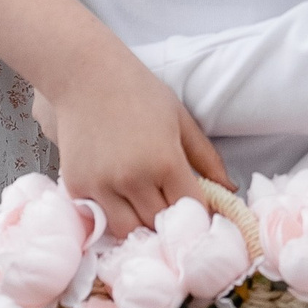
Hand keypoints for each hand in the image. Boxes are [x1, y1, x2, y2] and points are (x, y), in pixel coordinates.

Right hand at [50, 43, 232, 237]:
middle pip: (160, 226)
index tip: (200, 213)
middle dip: (171, 223)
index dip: (200, 215)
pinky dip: (112, 215)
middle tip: (173, 212)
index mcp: (165, 161)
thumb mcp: (181, 119)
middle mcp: (133, 179)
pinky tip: (119, 198)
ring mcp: (102, 186)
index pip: (192, 210)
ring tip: (146, 207)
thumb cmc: (138, 92)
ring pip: (129, 231)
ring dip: (141, 225)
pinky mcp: (78, 187)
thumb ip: (207, 159)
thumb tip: (230, 189)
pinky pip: (100, 218)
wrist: (86, 75)